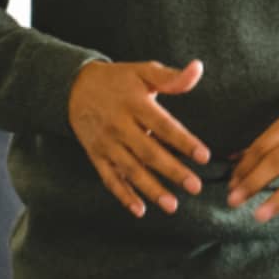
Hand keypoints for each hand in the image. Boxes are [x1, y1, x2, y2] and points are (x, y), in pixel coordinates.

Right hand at [67, 59, 208, 217]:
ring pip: (130, 170)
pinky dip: (123, 195)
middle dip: (172, 171)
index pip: (163, 125)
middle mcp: (119, 126)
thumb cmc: (118, 80)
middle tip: (195, 187)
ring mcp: (106, 143)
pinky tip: (140, 210)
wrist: (74, 88)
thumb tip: (198, 68)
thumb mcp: (143, 72)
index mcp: (134, 104)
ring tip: (173, 205)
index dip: (183, 141)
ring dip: (151, 189)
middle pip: (148, 152)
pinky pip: (109, 179)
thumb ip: (171, 77)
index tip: (204, 156)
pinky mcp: (96, 156)